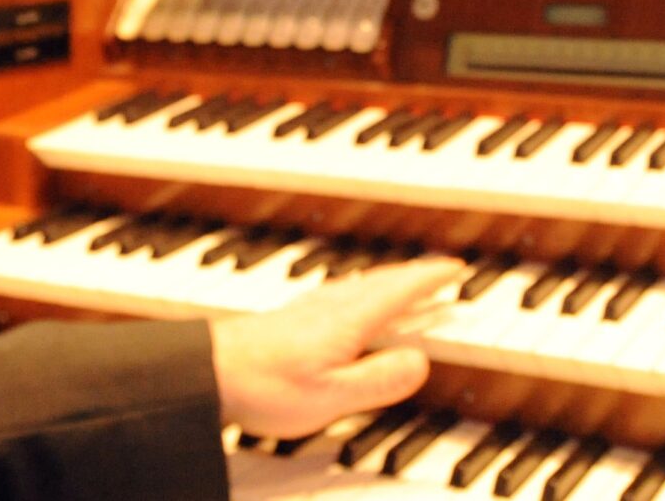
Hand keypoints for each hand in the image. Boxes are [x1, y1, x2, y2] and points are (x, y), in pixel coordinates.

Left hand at [208, 255, 467, 437]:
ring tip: (405, 285)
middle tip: (441, 273)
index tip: (455, 269)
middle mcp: (332, 306)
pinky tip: (350, 303)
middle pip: (383, 282)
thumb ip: (379, 379)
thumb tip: (420, 362)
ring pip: (362, 285)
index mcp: (350, 320)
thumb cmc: (264, 385)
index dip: (430, 279)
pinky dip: (363, 292)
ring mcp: (310, 308)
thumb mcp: (332, 395)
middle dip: (415, 276)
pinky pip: (343, 295)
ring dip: (390, 282)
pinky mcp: (292, 318)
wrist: (208, 372)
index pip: (400, 290)